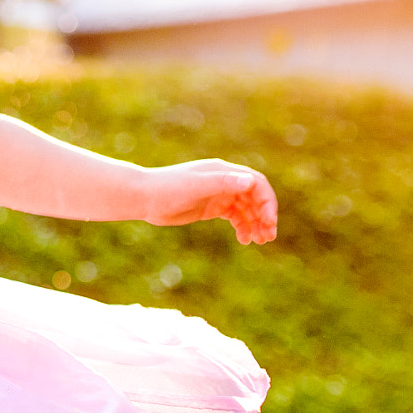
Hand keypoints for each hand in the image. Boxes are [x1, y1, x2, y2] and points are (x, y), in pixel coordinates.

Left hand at [142, 159, 277, 244]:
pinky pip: (234, 216)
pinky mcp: (210, 207)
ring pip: (246, 208)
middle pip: (254, 197)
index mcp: (223, 172)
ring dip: (256, 223)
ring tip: (259, 241)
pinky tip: (245, 239)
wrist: (144, 197)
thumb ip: (222, 183)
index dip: (267, 202)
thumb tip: (249, 181)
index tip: (268, 221)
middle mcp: (224, 181)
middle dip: (265, 215)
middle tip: (268, 236)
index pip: (256, 183)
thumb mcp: (196, 186)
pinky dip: (243, 227)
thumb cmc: (168, 189)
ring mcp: (217, 194)